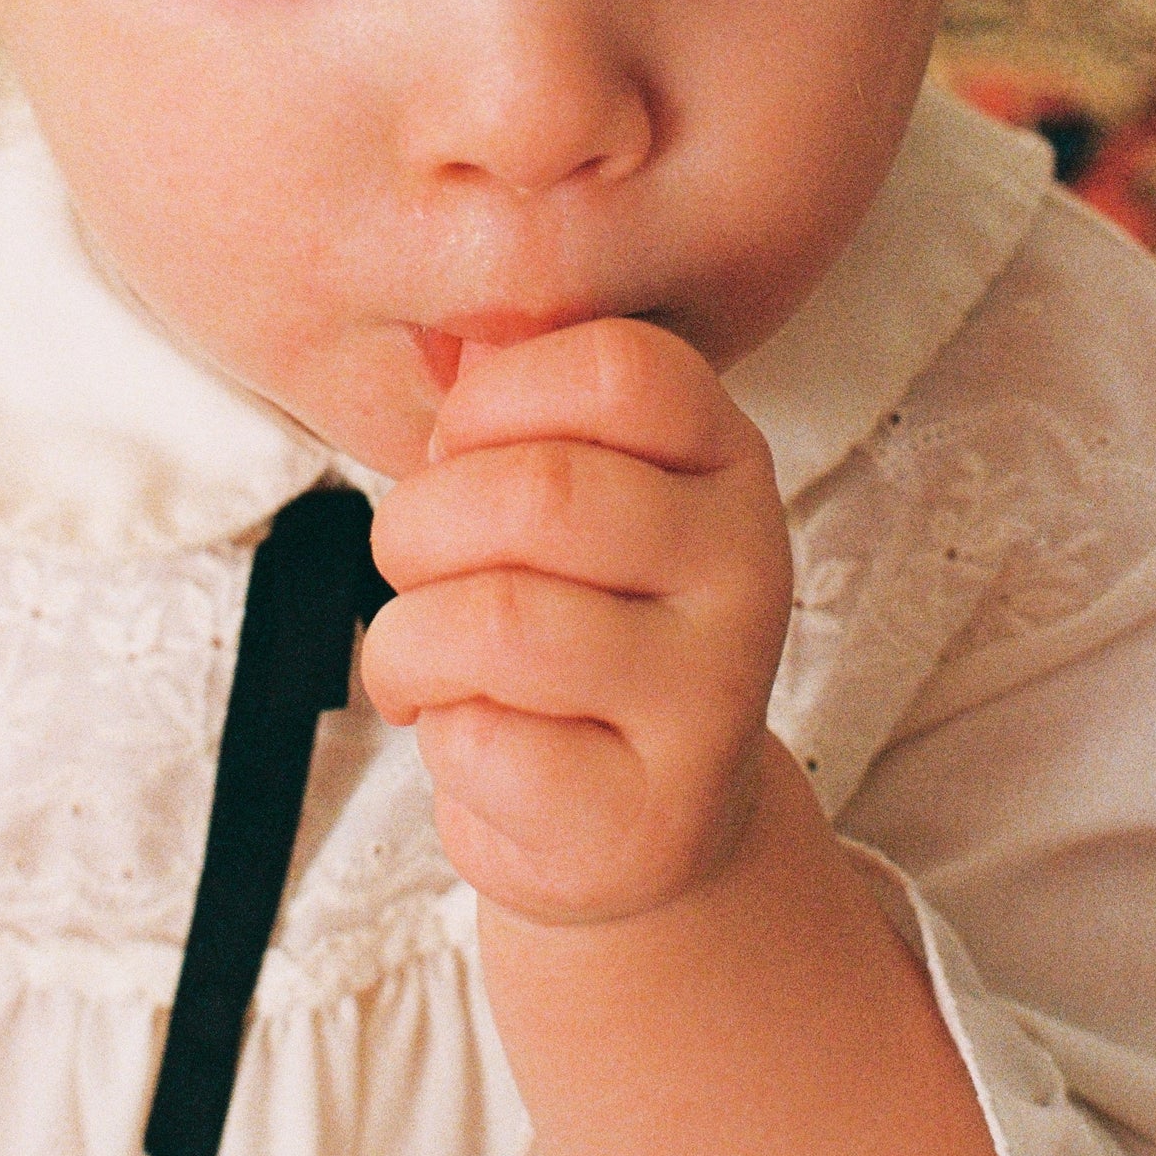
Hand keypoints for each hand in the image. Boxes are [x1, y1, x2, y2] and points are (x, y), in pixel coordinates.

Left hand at [362, 319, 792, 925]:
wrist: (640, 821)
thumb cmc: (575, 626)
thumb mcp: (574, 499)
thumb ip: (519, 416)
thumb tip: (443, 335)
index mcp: (727, 459)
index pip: (619, 368)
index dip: (493, 400)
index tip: (456, 453)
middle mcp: (747, 565)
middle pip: (540, 491)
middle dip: (418, 526)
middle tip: (408, 567)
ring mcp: (711, 697)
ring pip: (499, 619)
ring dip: (408, 639)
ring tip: (418, 657)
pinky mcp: (653, 813)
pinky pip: (487, 742)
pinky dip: (437, 735)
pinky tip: (465, 734)